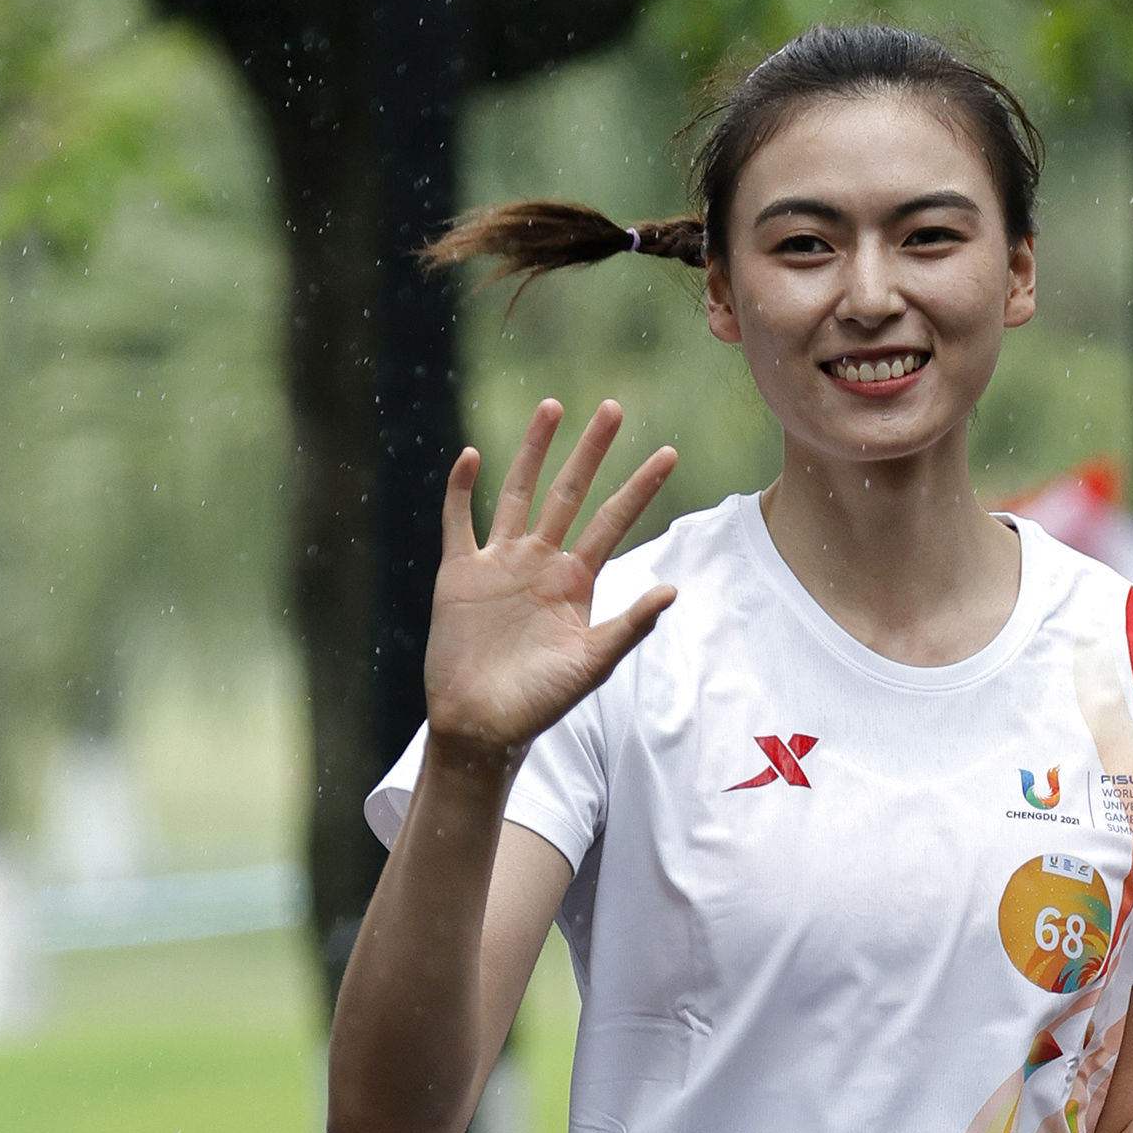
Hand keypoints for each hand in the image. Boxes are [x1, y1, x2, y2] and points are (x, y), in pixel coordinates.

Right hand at [421, 399, 679, 765]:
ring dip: (532, 450)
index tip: (669, 453)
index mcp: (575, 582)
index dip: (640, 488)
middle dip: (590, 451)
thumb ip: (630, 626)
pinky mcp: (459, 573)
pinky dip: (460, 490)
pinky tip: (470, 456)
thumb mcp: (591, 665)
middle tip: (612, 406)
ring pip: (518, 493)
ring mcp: (499, 563)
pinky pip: (459, 522)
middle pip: (569, 493)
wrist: (482, 727)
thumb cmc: (540, 703)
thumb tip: (673, 588)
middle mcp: (540, 563)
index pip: (613, 522)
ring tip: (551, 407)